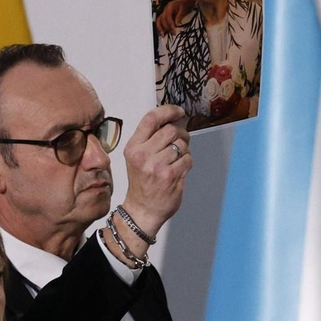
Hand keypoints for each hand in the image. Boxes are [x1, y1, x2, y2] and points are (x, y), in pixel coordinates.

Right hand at [120, 104, 191, 236]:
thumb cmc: (142, 182)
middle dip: (181, 133)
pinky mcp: (170, 176)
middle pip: (171, 130)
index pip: (151, 119)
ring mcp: (157, 166)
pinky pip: (187, 159)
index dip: (168, 111)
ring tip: (177, 159)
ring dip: (185, 150)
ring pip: (182, 144)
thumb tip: (174, 119)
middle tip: (181, 140)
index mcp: (133, 147)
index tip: (179, 112)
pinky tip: (179, 169)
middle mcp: (143, 155)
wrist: (142, 209)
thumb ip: (151, 138)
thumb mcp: (138, 157)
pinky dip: (187, 162)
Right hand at [156, 0, 193, 35]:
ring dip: (160, 28)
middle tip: (173, 33)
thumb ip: (180, 16)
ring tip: (163, 35)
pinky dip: (160, 28)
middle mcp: (165, 10)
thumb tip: (176, 24)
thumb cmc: (186, 4)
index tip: (174, 29)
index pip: (167, 16)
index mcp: (170, 6)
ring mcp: (164, 13)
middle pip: (162, 19)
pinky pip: (160, 22)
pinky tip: (162, 33)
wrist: (186, 2)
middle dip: (166, 27)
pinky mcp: (165, 17)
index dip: (170, 23)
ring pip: (159, 21)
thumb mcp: (184, 9)